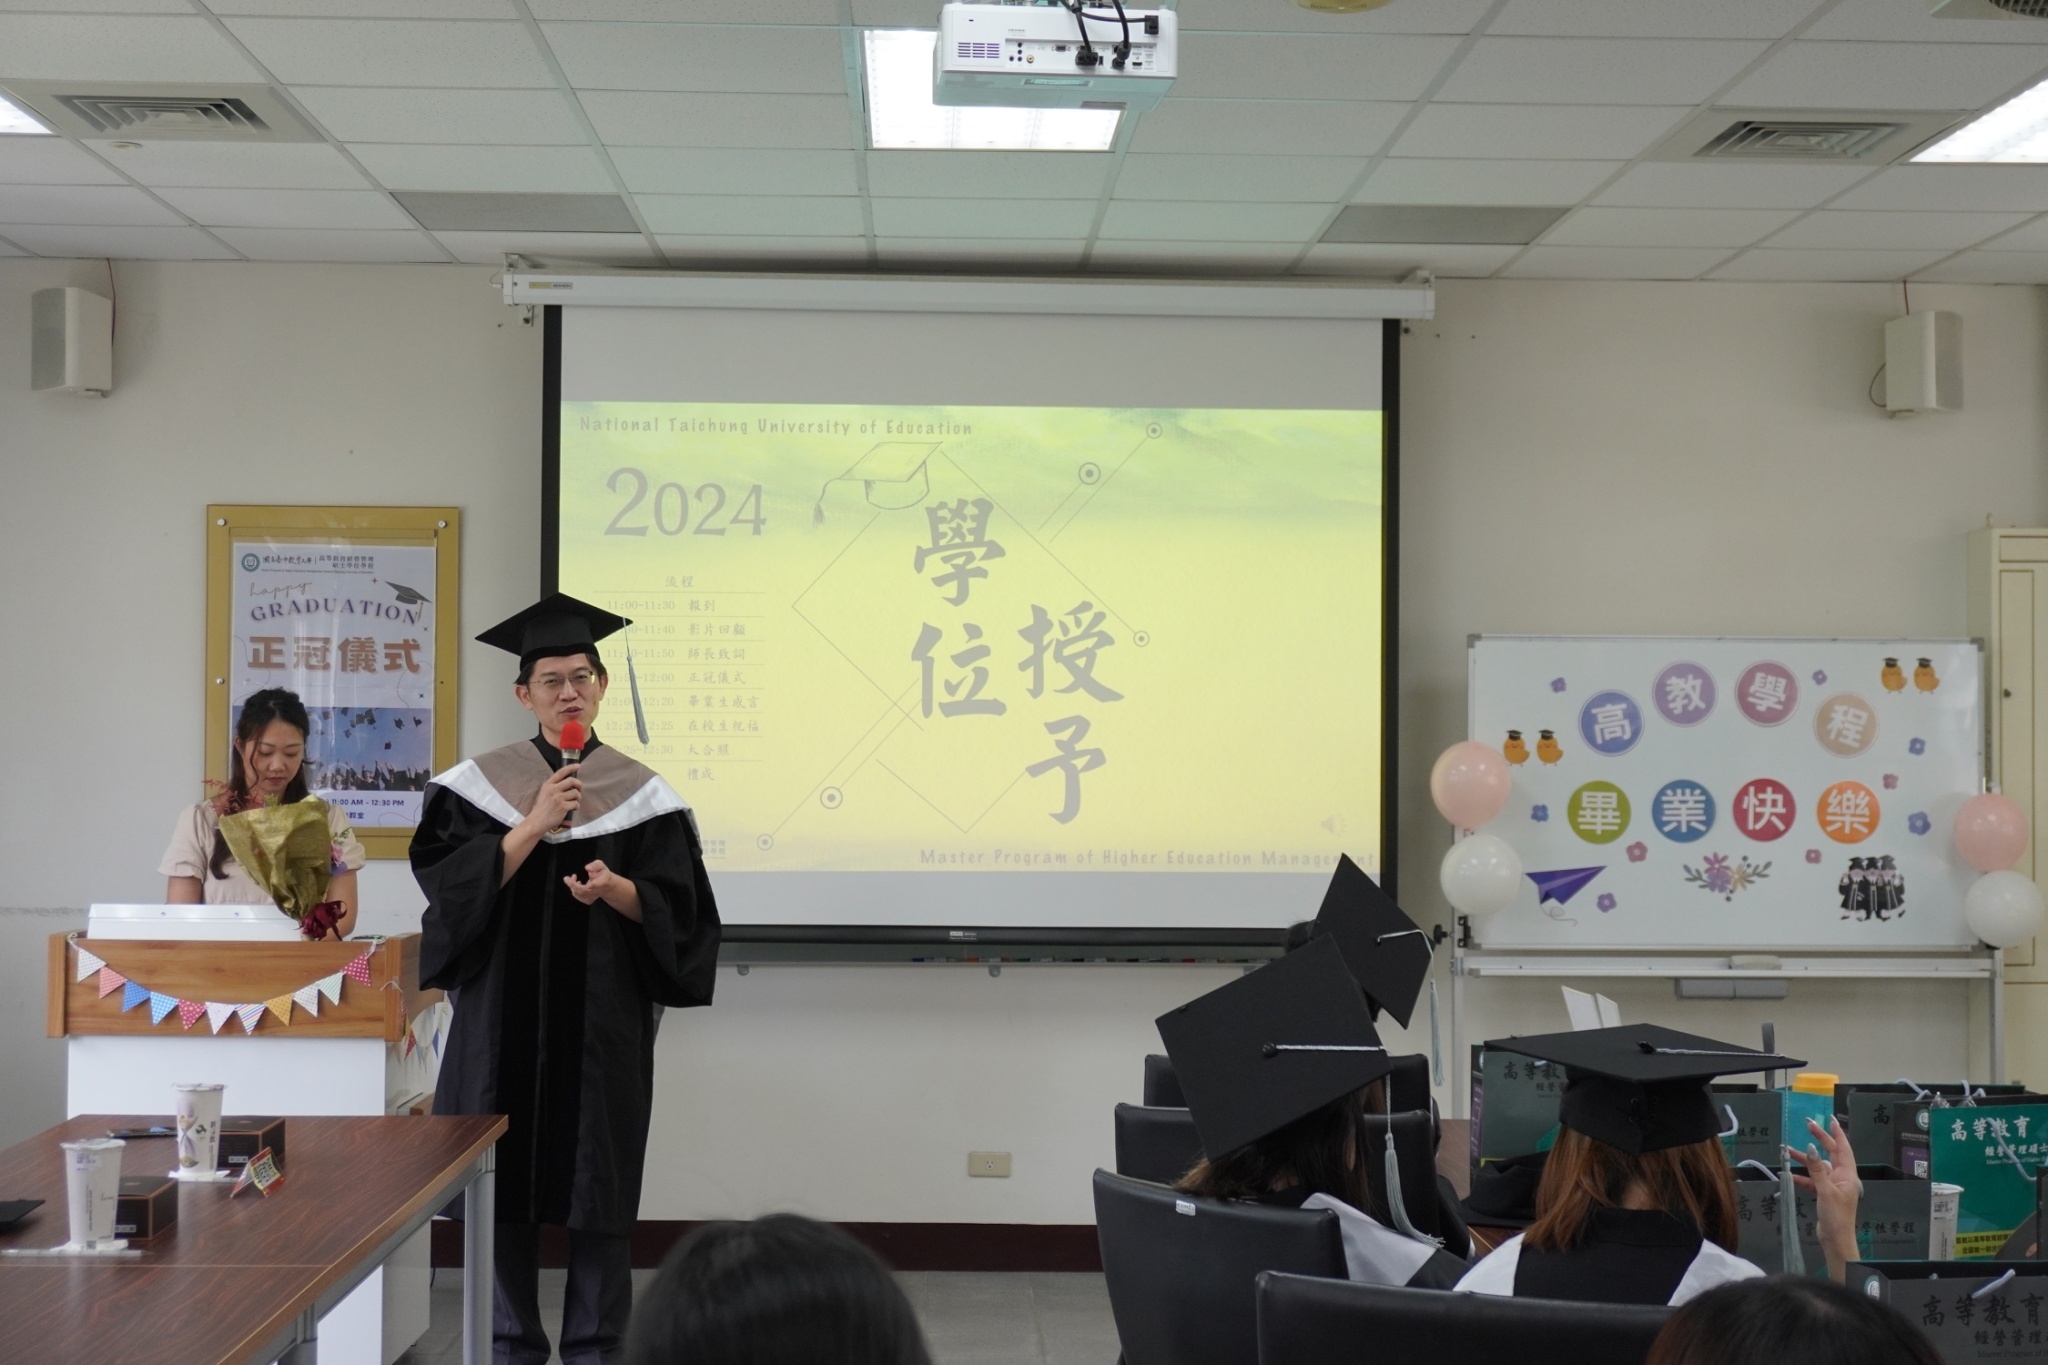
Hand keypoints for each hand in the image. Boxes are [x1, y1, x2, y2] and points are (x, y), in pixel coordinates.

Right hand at [525, 763, 580, 831]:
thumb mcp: (544, 792)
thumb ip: (554, 786)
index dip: (571, 768)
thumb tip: (569, 782)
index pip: (561, 772)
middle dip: (579, 784)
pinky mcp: (563, 807)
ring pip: (575, 793)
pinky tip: (573, 808)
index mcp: (548, 785)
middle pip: (572, 781)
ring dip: (578, 797)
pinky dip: (577, 806)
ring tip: (575, 802)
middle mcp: (553, 790)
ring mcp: (558, 798)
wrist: (537, 821)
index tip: (578, 766)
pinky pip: (576, 803)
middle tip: (579, 789)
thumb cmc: (542, 808)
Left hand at [564, 858, 629, 909]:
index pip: (594, 885)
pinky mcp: (588, 900)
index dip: (588, 884)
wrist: (606, 885)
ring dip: (572, 886)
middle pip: (583, 891)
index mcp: (602, 882)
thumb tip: (587, 868)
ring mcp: (592, 897)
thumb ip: (595, 865)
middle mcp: (597, 891)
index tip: (579, 879)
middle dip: (573, 884)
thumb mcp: (601, 866)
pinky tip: (576, 883)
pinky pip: (578, 896)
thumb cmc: (602, 874)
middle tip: (566, 878)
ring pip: (579, 894)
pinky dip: (574, 889)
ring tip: (573, 877)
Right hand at [1788, 1115, 1862, 1279]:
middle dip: (1819, 1140)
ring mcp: (1832, 1186)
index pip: (1843, 1149)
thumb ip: (1817, 1169)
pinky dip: (1801, 1177)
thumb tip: (1812, 1149)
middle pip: (1830, 1154)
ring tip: (1787, 1150)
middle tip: (1808, 1125)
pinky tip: (1788, 1175)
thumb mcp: (1825, 1191)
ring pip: (1818, 1166)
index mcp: (1847, 1175)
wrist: (1836, 1240)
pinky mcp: (1824, 1194)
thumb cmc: (1836, 1216)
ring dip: (1805, 1159)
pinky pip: (1812, 1180)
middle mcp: (1841, 1177)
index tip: (1829, 1119)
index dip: (1836, 1133)